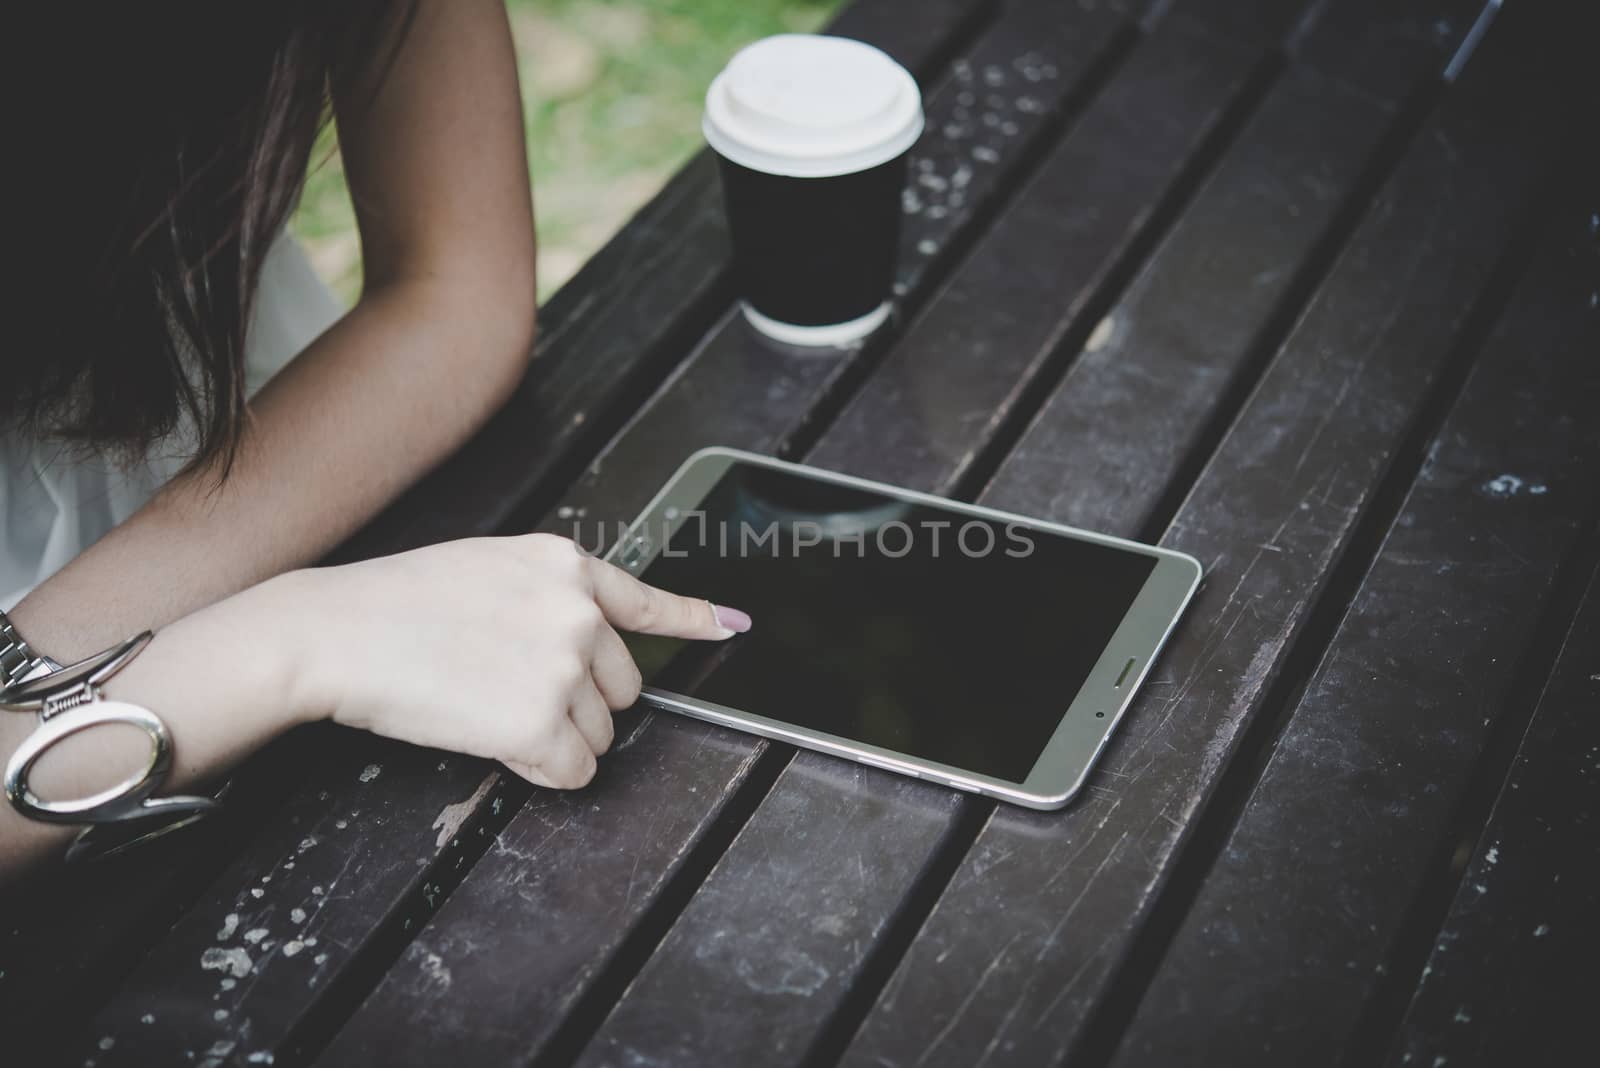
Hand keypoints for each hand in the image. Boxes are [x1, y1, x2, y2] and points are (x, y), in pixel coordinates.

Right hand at [285, 533, 749, 788]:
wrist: (337, 633)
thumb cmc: (395, 605)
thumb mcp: (488, 570)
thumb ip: (549, 597)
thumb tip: (594, 640)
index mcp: (566, 565)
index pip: (648, 600)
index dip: (695, 619)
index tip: (734, 627)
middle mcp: (579, 610)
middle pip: (625, 688)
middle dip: (580, 703)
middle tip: (508, 689)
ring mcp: (564, 665)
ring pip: (600, 734)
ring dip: (555, 738)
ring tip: (485, 704)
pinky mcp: (541, 720)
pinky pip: (574, 770)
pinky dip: (541, 770)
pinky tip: (491, 738)